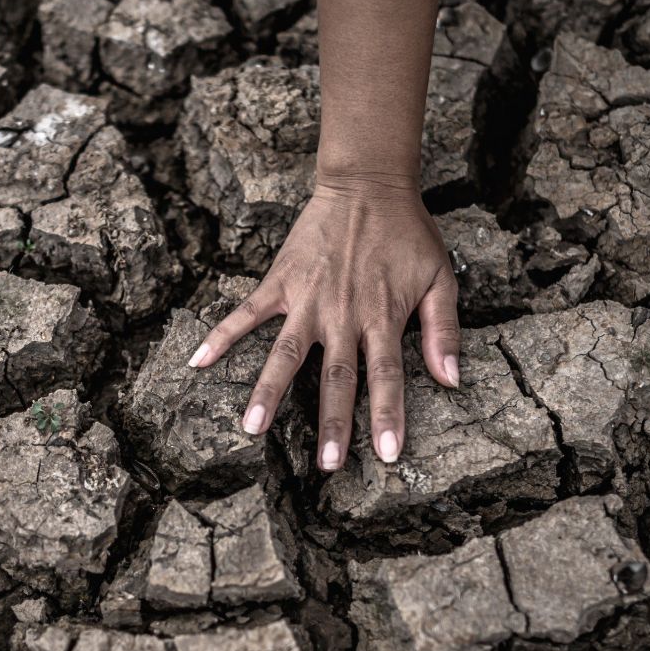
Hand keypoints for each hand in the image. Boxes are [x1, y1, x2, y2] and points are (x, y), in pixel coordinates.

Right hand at [188, 173, 461, 470]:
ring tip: (252, 429)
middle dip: (332, 423)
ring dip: (269, 392)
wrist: (367, 185)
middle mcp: (342, 314)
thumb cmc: (409, 233)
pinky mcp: (280, 282)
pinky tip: (198, 362)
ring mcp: (307, 299)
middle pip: (336, 377)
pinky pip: (246, 314)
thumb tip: (452, 380)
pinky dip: (221, 336)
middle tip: (326, 465)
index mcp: (382, 316)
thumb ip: (444, 330)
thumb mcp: (441, 277)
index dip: (387, 415)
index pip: (385, 376)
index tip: (387, 454)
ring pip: (286, 355)